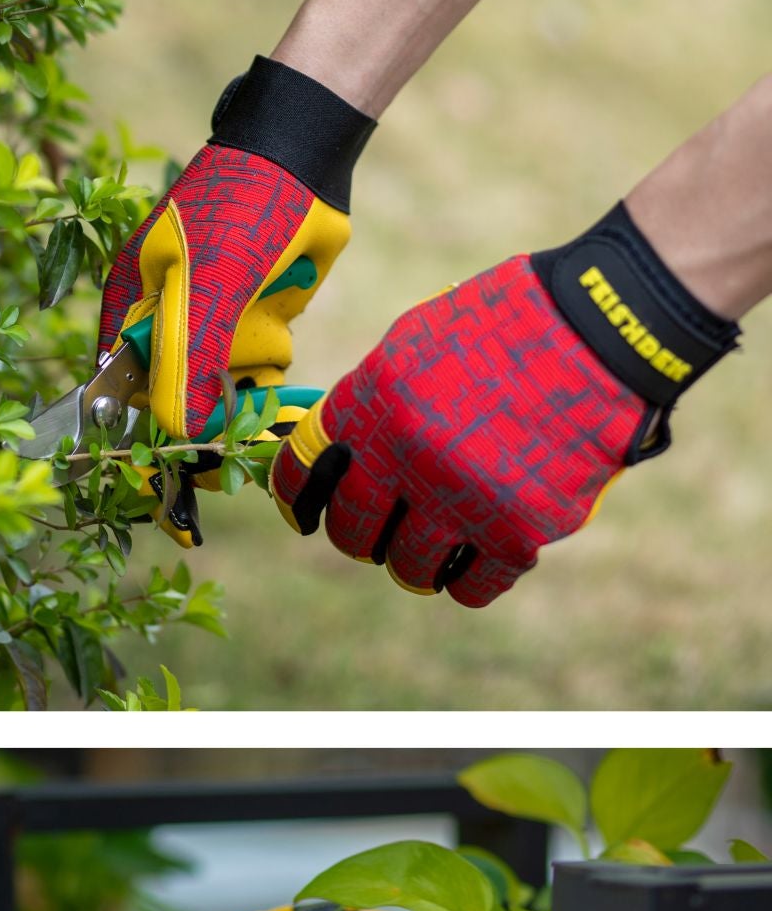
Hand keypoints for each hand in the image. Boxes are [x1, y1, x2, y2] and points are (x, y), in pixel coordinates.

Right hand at [98, 56, 373, 544]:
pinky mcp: (248, 323)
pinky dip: (268, 376)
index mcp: (128, 308)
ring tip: (264, 345)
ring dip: (242, 392)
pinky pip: (250, 375)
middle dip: (198, 422)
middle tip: (229, 444)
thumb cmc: (243, 206)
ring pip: (214, 394)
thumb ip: (187, 361)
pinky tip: (279, 346)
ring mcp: (205, 324)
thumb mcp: (208, 286)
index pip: (116, 394)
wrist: (306, 152)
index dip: (136, 441)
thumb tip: (177, 436)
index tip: (164, 484)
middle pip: (168, 404)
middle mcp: (160, 322)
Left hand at [270, 203, 738, 605]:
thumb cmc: (511, 324)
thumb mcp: (417, 341)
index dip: (299, 499)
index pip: (301, 475)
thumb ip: (371, 399)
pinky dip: (471, 579)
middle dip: (360, 535)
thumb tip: (333, 450)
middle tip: (376, 532)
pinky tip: (476, 562)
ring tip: (431, 549)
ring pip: (409, 567)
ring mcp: (461, 500)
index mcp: (372, 405)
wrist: (610, 328)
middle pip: (353, 531)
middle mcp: (406, 458)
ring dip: (415, 562)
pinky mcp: (518, 531)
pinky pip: (473, 586)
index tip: (306, 513)